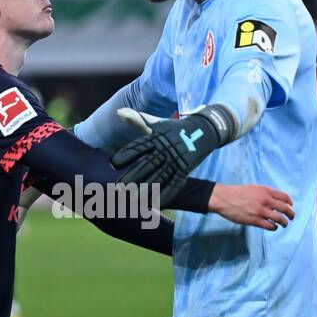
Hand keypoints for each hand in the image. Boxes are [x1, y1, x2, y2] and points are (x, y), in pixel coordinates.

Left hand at [110, 105, 235, 204]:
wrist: (204, 129)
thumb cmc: (175, 128)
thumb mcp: (156, 123)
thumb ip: (137, 120)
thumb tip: (119, 112)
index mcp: (156, 137)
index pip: (137, 147)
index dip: (124, 156)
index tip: (112, 164)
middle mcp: (165, 149)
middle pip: (146, 166)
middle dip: (132, 178)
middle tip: (119, 188)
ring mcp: (176, 160)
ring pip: (159, 178)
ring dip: (145, 190)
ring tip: (133, 199)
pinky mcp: (185, 169)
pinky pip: (175, 185)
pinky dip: (165, 195)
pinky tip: (155, 204)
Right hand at [209, 184, 293, 230]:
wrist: (225, 199)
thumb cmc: (238, 193)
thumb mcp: (254, 188)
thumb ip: (266, 193)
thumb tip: (275, 200)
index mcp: (266, 191)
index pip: (285, 197)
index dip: (290, 203)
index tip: (290, 206)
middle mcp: (266, 200)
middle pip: (286, 208)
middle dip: (291, 214)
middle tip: (291, 217)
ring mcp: (261, 211)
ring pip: (280, 219)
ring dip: (284, 223)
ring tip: (284, 224)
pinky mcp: (255, 221)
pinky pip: (270, 226)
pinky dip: (274, 227)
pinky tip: (273, 227)